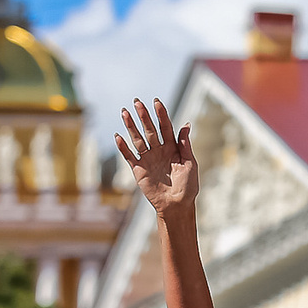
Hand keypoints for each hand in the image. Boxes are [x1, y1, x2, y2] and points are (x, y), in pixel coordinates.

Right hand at [116, 98, 198, 215]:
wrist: (177, 205)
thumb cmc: (187, 186)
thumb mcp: (190, 164)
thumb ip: (185, 144)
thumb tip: (186, 124)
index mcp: (173, 148)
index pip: (165, 127)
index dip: (161, 114)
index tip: (156, 102)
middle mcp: (159, 150)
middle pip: (150, 129)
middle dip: (143, 116)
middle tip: (137, 102)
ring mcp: (148, 159)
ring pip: (138, 139)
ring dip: (131, 126)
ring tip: (125, 112)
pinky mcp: (139, 170)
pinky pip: (129, 156)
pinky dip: (123, 147)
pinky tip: (117, 136)